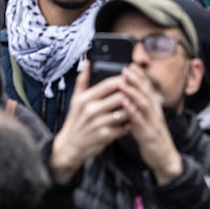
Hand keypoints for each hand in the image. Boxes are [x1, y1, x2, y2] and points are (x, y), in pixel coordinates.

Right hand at [48, 62, 129, 183]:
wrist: (69, 146)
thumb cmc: (75, 121)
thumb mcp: (75, 99)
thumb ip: (82, 80)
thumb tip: (86, 62)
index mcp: (86, 99)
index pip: (108, 84)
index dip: (123, 80)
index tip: (131, 77)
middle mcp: (92, 110)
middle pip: (119, 97)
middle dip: (131, 93)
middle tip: (139, 91)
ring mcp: (99, 123)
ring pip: (124, 112)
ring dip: (132, 109)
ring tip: (137, 106)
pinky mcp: (105, 136)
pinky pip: (123, 127)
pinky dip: (129, 124)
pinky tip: (131, 121)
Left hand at [118, 66, 181, 183]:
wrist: (165, 159)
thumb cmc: (154, 140)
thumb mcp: (148, 122)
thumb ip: (140, 111)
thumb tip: (129, 99)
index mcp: (154, 110)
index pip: (148, 88)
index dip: (140, 76)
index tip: (131, 66)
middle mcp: (155, 113)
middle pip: (146, 92)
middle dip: (136, 80)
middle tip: (126, 69)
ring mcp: (153, 123)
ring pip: (144, 104)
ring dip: (133, 93)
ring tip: (123, 84)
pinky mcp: (149, 135)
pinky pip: (140, 122)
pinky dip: (132, 112)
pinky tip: (125, 105)